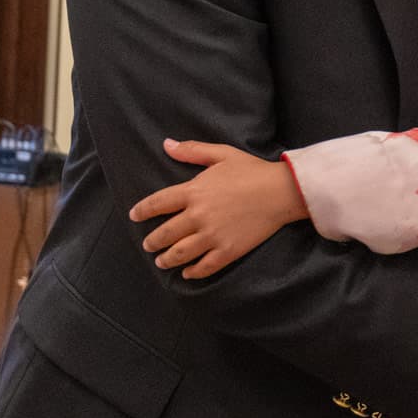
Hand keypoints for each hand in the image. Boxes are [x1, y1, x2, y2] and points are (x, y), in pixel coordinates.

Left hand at [127, 139, 305, 278]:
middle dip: (152, 241)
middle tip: (148, 245)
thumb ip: (192, 151)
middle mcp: (198, 215)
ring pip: (180, 253)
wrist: (282, 191)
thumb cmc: (253, 170)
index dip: (142, 211)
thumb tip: (166, 144)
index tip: (134, 216)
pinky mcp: (228, 250)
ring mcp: (213, 235)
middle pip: (165, 233)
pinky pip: (205, 266)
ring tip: (161, 262)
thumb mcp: (222, 154)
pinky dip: (192, 271)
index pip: (158, 203)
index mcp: (194, 191)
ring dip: (166, 259)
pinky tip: (187, 273)